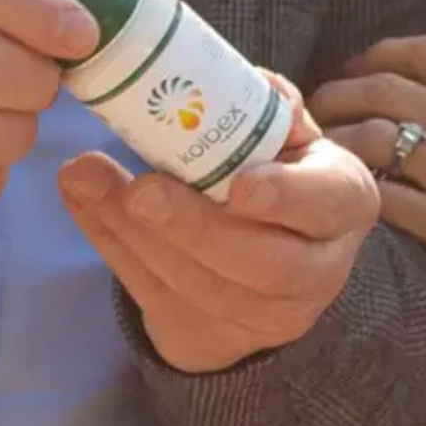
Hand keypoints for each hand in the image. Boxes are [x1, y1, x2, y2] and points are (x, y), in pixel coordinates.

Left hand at [57, 73, 378, 372]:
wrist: (273, 262)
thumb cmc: (280, 174)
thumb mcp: (293, 138)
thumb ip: (275, 109)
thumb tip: (256, 88)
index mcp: (344, 205)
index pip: (325, 204)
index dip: (286, 198)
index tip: (240, 186)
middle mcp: (317, 271)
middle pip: (260, 263)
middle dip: (193, 227)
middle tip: (141, 190)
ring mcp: (264, 317)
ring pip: (199, 286)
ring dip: (134, 234)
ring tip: (86, 178)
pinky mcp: (209, 337)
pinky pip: (154, 297)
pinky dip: (111, 246)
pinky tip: (81, 201)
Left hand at [308, 33, 425, 329]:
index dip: (386, 50)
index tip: (362, 64)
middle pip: (390, 88)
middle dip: (344, 89)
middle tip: (320, 103)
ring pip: (378, 139)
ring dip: (339, 140)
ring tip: (319, 151)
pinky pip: (392, 202)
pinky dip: (363, 194)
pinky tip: (348, 199)